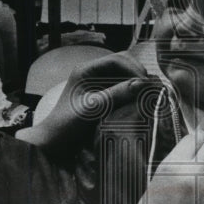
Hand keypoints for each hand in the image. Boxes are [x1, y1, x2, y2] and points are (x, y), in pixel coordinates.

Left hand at [16, 52, 147, 151]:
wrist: (54, 143)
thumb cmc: (67, 125)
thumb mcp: (93, 109)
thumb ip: (116, 95)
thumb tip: (142, 84)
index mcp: (85, 70)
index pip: (115, 60)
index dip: (133, 68)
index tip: (145, 82)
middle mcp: (92, 72)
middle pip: (122, 63)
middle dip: (137, 72)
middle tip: (150, 88)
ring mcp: (97, 83)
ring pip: (123, 74)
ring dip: (136, 81)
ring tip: (148, 93)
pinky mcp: (102, 94)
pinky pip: (121, 86)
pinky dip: (132, 90)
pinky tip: (140, 99)